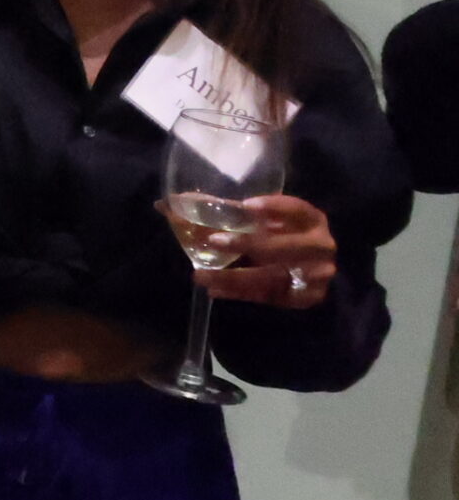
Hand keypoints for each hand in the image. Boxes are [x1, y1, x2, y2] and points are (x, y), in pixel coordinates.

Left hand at [197, 193, 335, 308]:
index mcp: (311, 220)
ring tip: (201, 275)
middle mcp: (320, 246)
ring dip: (234, 277)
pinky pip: (270, 296)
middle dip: (248, 244)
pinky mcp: (306, 297)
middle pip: (285, 247)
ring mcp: (317, 275)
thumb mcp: (269, 222)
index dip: (274, 207)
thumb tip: (178, 202)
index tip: (245, 205)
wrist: (313, 271)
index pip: (297, 209)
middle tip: (213, 241)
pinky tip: (216, 290)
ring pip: (273, 277)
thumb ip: (234, 214)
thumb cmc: (283, 236)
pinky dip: (241, 293)